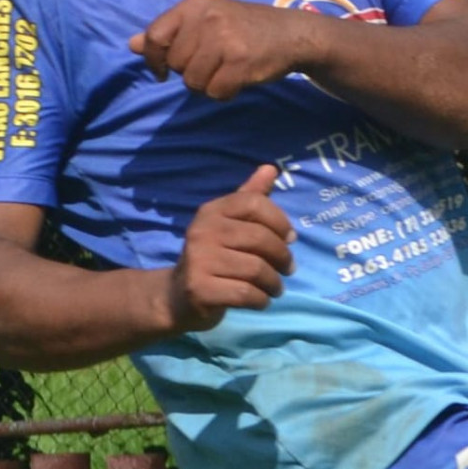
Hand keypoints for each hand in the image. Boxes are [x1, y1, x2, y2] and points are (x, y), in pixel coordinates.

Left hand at [131, 0, 313, 99]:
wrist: (291, 33)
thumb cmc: (244, 27)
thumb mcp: (205, 20)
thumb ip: (170, 32)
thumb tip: (132, 45)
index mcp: (194, 5)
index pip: (155, 36)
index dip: (153, 59)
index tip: (162, 72)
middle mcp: (207, 19)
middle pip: (176, 63)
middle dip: (189, 72)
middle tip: (211, 66)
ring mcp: (225, 40)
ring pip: (193, 81)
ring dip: (206, 85)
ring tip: (224, 74)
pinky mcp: (241, 62)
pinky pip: (215, 92)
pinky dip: (224, 94)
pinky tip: (236, 82)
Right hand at [165, 164, 294, 330]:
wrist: (177, 296)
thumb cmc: (214, 256)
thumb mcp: (229, 224)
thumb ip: (250, 197)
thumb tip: (271, 168)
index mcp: (211, 211)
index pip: (256, 203)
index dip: (281, 222)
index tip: (289, 239)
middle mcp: (202, 231)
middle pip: (261, 239)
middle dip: (283, 258)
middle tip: (287, 269)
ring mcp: (198, 261)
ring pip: (257, 269)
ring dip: (274, 283)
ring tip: (274, 287)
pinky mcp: (200, 290)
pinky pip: (246, 294)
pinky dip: (261, 300)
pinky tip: (260, 300)